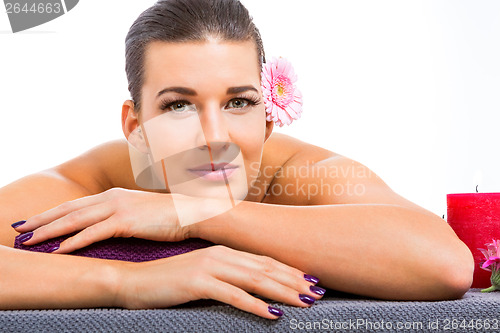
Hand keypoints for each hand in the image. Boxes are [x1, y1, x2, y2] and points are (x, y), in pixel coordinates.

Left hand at [15, 188, 197, 252]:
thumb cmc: (169, 215)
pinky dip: (73, 242)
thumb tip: (110, 228)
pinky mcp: (125, 221)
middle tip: (20, 229)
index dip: (52, 213)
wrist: (192, 212)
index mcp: (113, 195)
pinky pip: (93, 233)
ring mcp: (117, 208)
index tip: (34, 221)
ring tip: (30, 241)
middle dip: (41, 220)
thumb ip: (122, 216)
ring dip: (50, 231)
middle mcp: (111, 197)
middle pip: (68, 209)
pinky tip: (59, 250)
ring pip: (75, 220)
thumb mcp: (141, 212)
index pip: (75, 204)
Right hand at [117, 245, 325, 318]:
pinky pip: (233, 295)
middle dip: (294, 281)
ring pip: (255, 280)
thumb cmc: (167, 282)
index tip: (310, 280)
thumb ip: (223, 277)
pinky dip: (256, 305)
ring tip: (306, 301)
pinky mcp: (198, 282)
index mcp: (223, 252)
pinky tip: (274, 314)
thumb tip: (247, 288)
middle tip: (318, 291)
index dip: (289, 271)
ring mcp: (209, 267)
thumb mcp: (200, 275)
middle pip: (266, 269)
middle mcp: (220, 255)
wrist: (132, 281)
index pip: (263, 261)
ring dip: (283, 292)